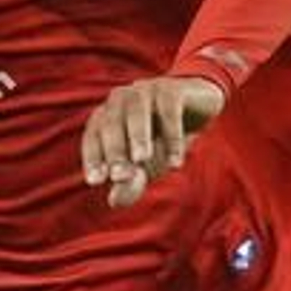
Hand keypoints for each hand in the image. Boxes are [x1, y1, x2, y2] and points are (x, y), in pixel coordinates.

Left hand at [81, 76, 224, 207]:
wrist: (198, 106)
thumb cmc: (161, 137)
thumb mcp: (147, 163)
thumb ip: (131, 180)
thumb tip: (114, 201)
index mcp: (107, 115)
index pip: (93, 136)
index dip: (92, 157)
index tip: (95, 182)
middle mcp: (120, 100)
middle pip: (111, 123)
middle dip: (114, 151)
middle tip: (118, 176)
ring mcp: (145, 90)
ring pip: (136, 112)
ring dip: (138, 136)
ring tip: (142, 160)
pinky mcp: (172, 89)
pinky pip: (169, 110)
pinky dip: (172, 135)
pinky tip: (175, 161)